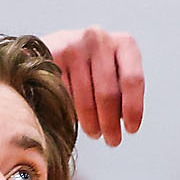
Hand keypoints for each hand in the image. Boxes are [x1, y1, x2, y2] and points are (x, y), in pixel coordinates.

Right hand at [42, 27, 143, 146]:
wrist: (46, 54)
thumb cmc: (90, 71)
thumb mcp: (112, 74)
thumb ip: (122, 91)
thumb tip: (125, 121)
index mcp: (124, 43)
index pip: (133, 79)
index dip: (133, 108)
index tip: (131, 129)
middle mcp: (99, 38)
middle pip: (108, 93)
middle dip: (111, 123)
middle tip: (112, 141)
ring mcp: (73, 45)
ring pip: (85, 99)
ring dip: (91, 123)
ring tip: (94, 133)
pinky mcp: (51, 56)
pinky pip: (65, 96)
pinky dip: (69, 112)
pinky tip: (71, 119)